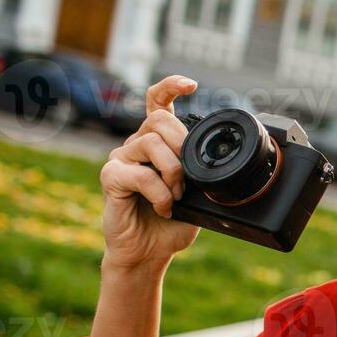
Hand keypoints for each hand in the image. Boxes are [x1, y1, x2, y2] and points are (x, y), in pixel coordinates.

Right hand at [99, 75, 200, 269]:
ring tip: (177, 196)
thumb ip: (202, 172)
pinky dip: (160, 193)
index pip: (157, 101)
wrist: (149, 252)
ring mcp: (121, 158)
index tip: (191, 85)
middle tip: (189, 176)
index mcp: (156, 142)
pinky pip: (142, 175)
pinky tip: (164, 207)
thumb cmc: (171, 222)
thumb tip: (226, 163)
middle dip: (183, 144)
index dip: (171, 87)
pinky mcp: (111, 177)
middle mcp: (136, 144)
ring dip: (174, 173)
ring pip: (151, 144)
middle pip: (159, 120)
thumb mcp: (197, 193)